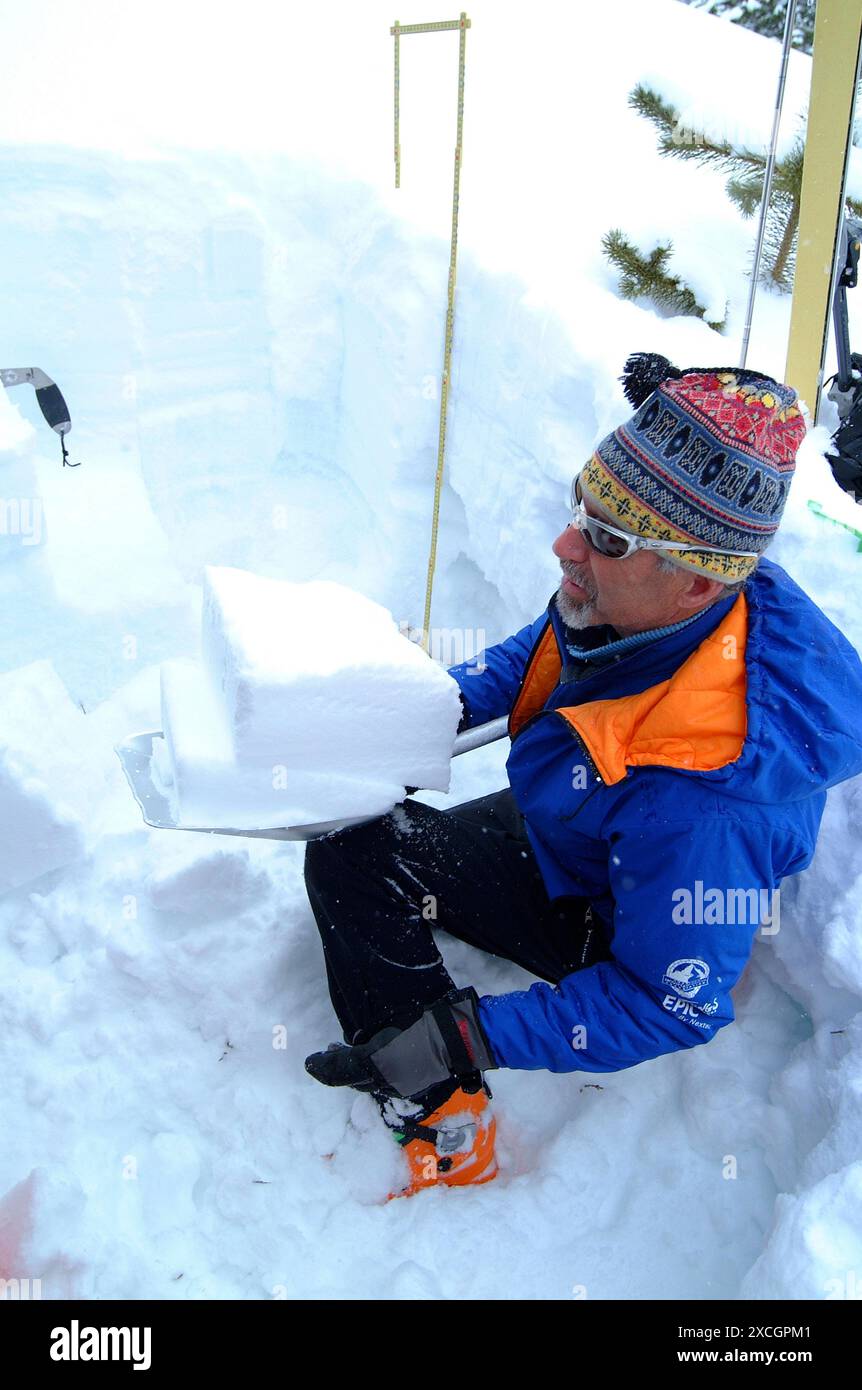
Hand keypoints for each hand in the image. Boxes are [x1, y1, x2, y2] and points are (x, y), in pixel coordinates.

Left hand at [304, 987, 496, 1098]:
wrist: (460, 1036)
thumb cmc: (424, 1020)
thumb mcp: (390, 1022)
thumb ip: (363, 1041)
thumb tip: (343, 1045)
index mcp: (376, 1063)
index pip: (339, 1070)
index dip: (322, 1067)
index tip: (310, 1062)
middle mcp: (385, 1081)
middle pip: (353, 1079)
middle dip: (337, 1067)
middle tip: (329, 1052)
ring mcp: (400, 1086)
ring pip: (369, 1082)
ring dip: (356, 1072)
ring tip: (350, 1053)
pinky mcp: (413, 1087)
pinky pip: (386, 1083)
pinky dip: (374, 1074)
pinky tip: (378, 1061)